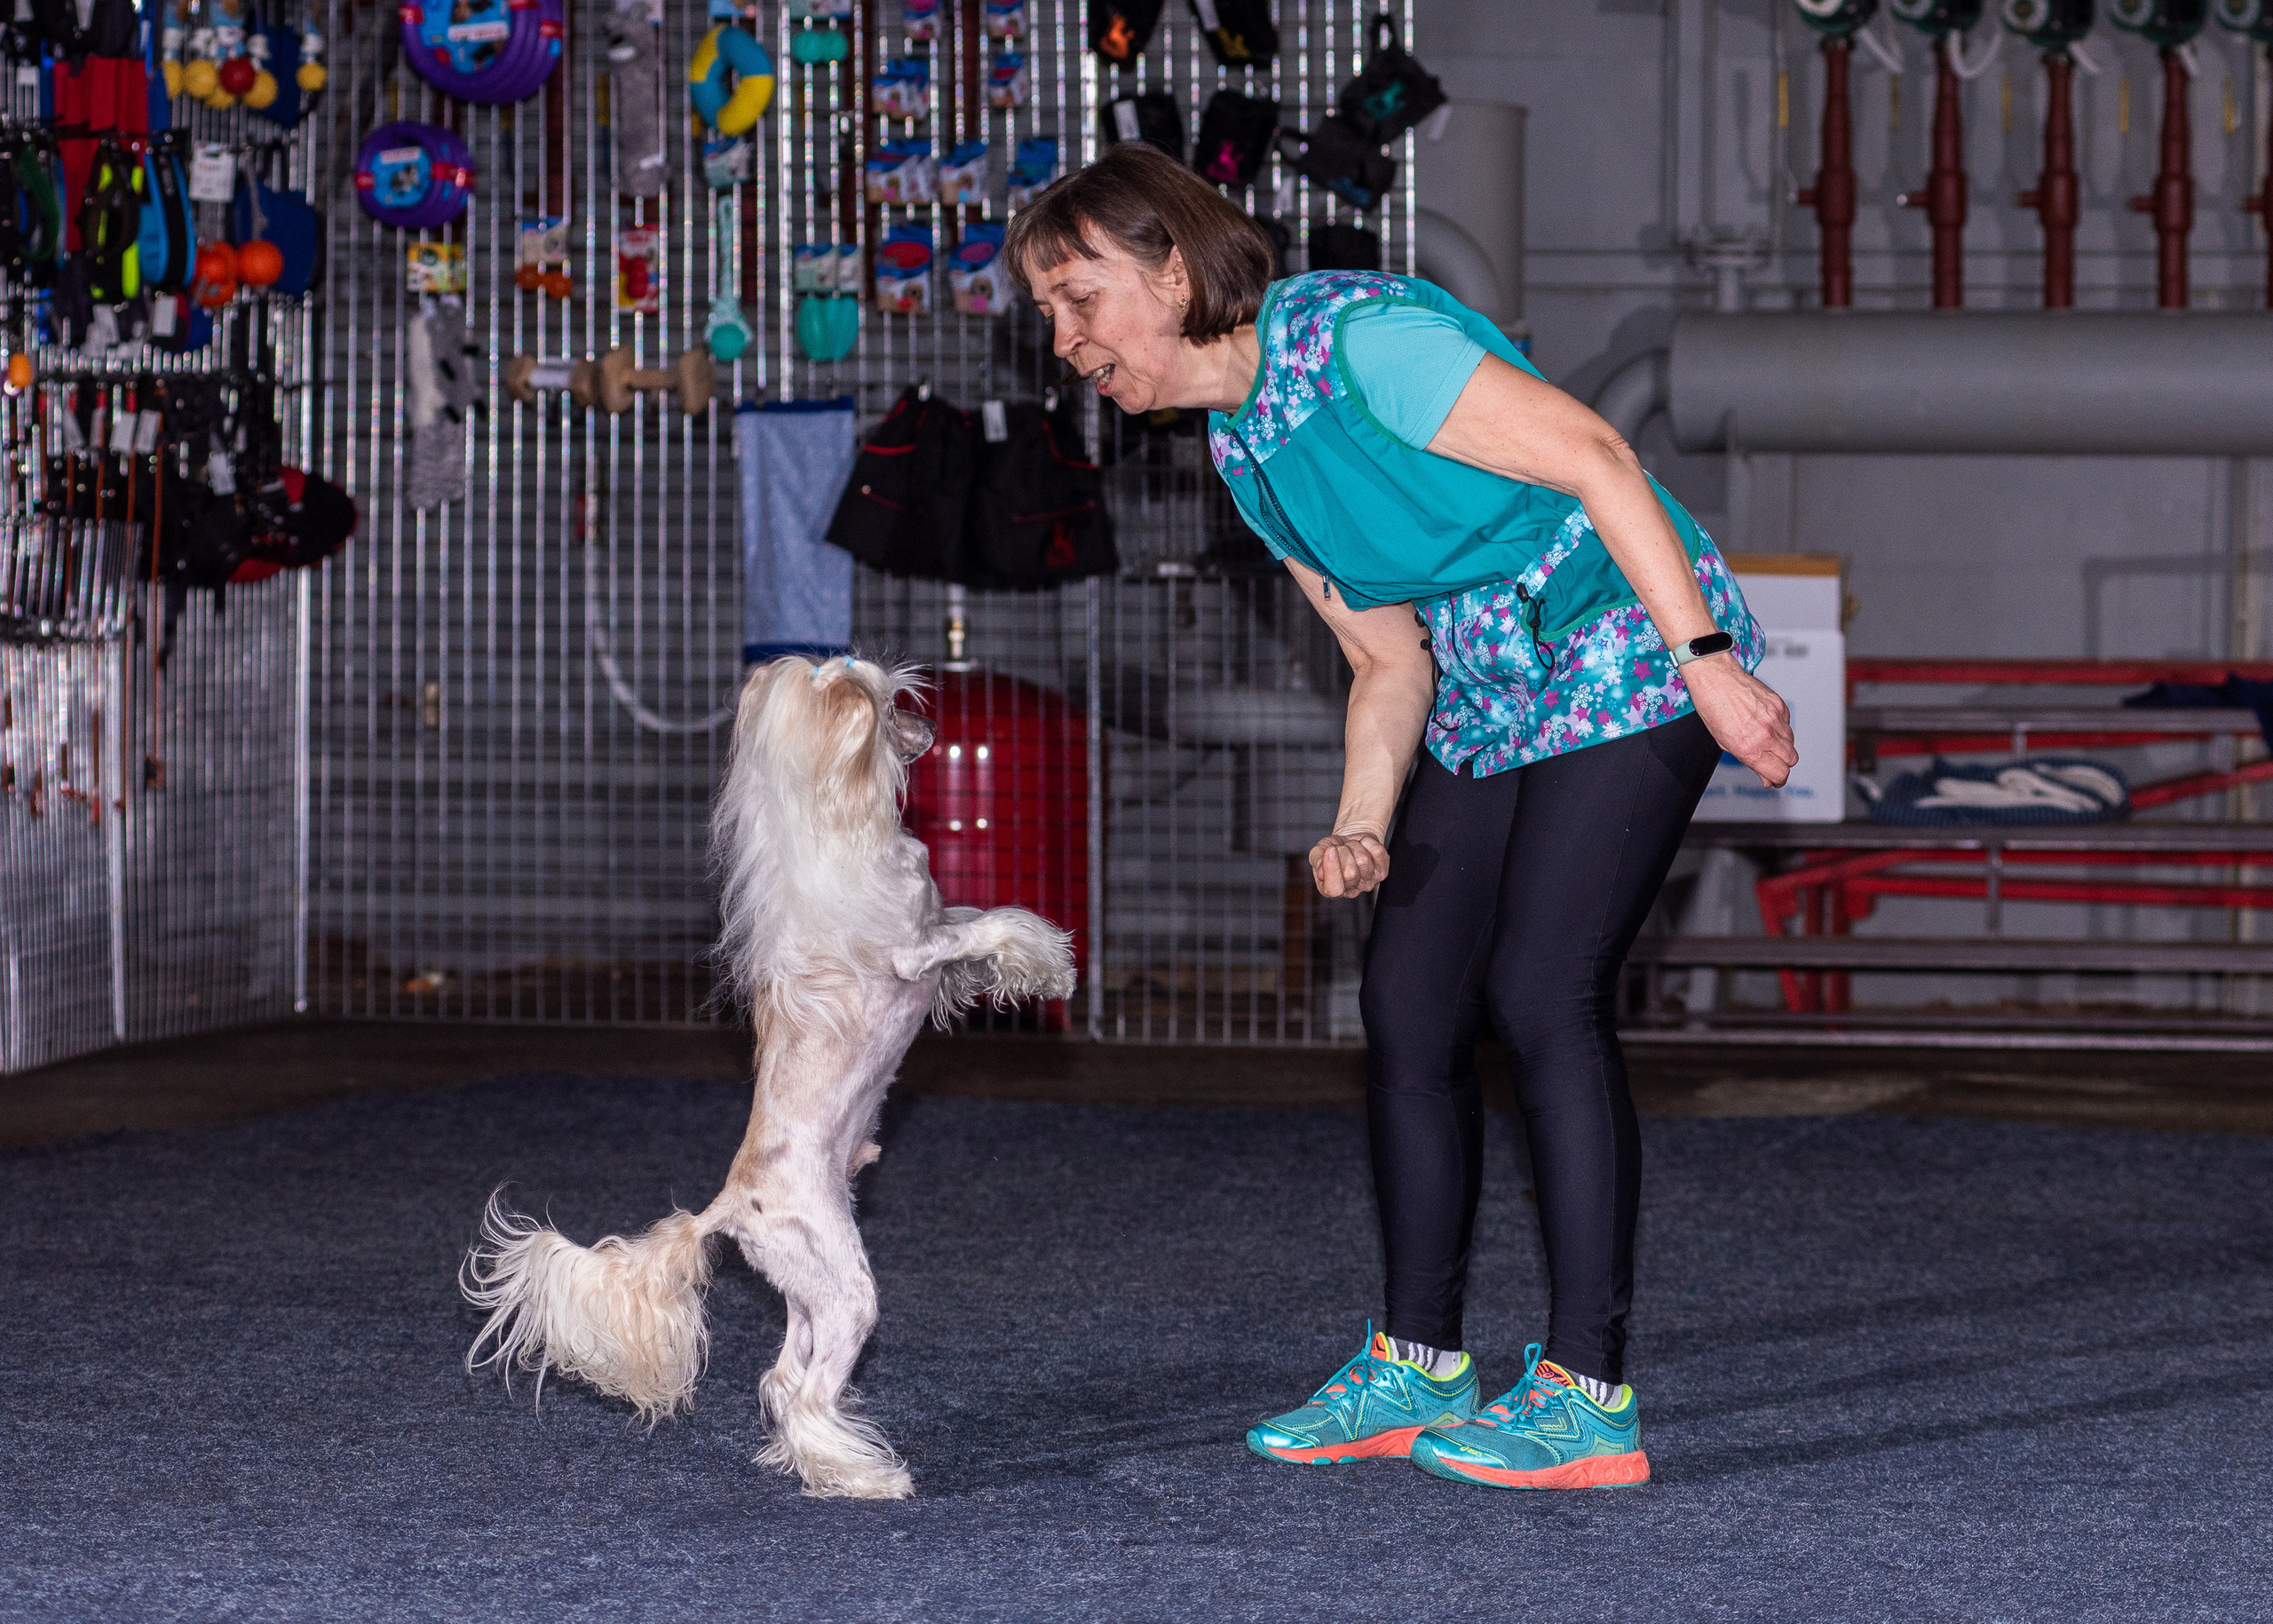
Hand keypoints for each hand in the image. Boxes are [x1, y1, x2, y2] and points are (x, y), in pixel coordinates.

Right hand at [1309, 830, 1389, 897]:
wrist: (1349, 841)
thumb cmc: (1332, 849)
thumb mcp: (1318, 852)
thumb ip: (1317, 860)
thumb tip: (1322, 871)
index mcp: (1332, 890)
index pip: (1334, 889)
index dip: (1332, 869)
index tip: (1330, 849)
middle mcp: (1352, 891)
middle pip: (1350, 873)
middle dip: (1343, 851)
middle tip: (1340, 848)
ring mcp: (1369, 883)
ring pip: (1363, 860)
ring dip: (1355, 846)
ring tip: (1351, 847)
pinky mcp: (1382, 872)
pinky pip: (1378, 852)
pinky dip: (1368, 842)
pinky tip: (1363, 845)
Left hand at [1682, 653, 1796, 788]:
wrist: (1715, 677)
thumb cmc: (1712, 707)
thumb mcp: (1725, 743)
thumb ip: (1749, 761)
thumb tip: (1766, 777)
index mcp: (1750, 748)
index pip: (1779, 773)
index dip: (1778, 779)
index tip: (1774, 779)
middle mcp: (1766, 735)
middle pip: (1791, 760)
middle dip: (1782, 764)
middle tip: (1770, 762)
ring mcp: (1775, 719)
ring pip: (1791, 742)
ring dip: (1782, 746)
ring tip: (1763, 740)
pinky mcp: (1780, 704)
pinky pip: (1787, 724)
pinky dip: (1780, 728)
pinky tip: (1764, 723)